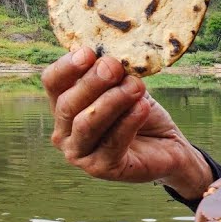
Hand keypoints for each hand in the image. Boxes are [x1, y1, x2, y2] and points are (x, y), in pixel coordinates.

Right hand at [41, 48, 210, 199]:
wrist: (167, 146)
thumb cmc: (140, 113)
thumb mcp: (126, 86)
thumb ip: (114, 73)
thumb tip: (109, 55)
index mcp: (64, 105)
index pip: (53, 83)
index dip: (67, 67)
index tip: (89, 52)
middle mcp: (64, 132)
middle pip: (68, 104)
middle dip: (92, 82)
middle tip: (114, 67)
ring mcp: (80, 154)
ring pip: (87, 124)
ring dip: (112, 101)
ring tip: (135, 86)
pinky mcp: (101, 169)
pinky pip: (112, 142)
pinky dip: (128, 121)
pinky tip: (142, 107)